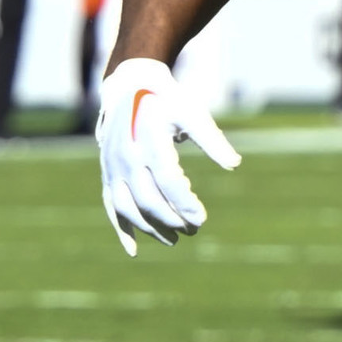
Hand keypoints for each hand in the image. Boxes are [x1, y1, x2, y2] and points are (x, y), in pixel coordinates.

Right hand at [96, 57, 241, 256]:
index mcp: (147, 141)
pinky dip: (121, 230)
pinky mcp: (107, 174)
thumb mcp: (192, 112)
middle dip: (171, 219)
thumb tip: (234, 164)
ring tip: (174, 240)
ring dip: (150, 228)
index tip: (202, 218)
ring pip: (127, 207)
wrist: (129, 89)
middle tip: (194, 230)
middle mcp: (125, 157)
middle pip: (147, 199)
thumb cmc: (167, 102)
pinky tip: (133, 251)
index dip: (184, 203)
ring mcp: (112, 167)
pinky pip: (110, 206)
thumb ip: (212, 139)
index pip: (167, 180)